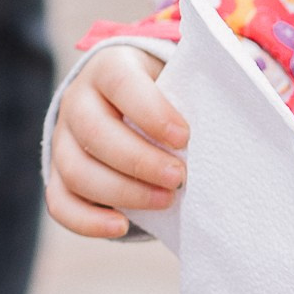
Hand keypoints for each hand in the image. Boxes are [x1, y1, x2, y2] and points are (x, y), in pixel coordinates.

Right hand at [47, 45, 184, 240]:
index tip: (184, 137)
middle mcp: (78, 100)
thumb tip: (235, 120)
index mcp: (109, 68)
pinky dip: (88, 220)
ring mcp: (64, 140)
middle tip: (179, 178)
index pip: (121, 82)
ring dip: (122, 192)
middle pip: (95, 132)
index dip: (151, 111)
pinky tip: (122, 225)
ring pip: (76, 170)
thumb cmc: (166, 95)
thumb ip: (196, 96)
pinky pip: (60, 202)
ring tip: (165, 200)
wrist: (131, 106)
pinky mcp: (59, 175)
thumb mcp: (179, 81)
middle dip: (140, 161)